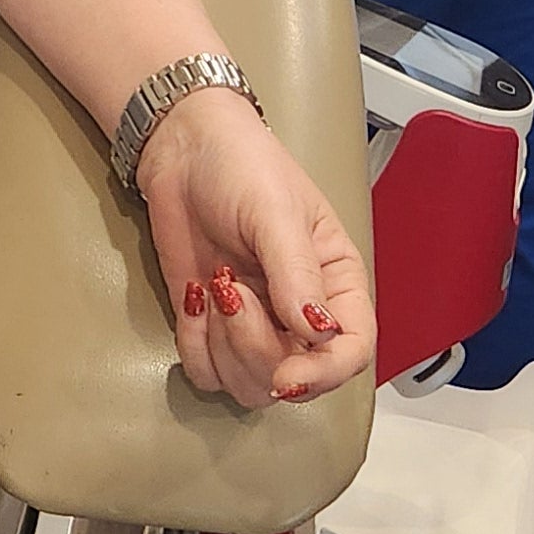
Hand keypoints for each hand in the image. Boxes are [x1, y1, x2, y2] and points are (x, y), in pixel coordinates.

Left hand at [135, 90, 373, 412]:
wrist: (181, 149)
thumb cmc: (241, 166)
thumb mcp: (275, 212)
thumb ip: (297, 273)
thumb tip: (319, 332)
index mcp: (336, 283)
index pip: (352, 351)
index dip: (325, 374)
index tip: (288, 375)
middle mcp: (299, 314)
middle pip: (295, 376)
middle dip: (255, 346)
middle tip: (231, 289)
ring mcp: (255, 324)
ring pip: (249, 384)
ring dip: (223, 347)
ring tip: (214, 287)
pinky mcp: (210, 327)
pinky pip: (207, 373)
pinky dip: (195, 348)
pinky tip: (194, 300)